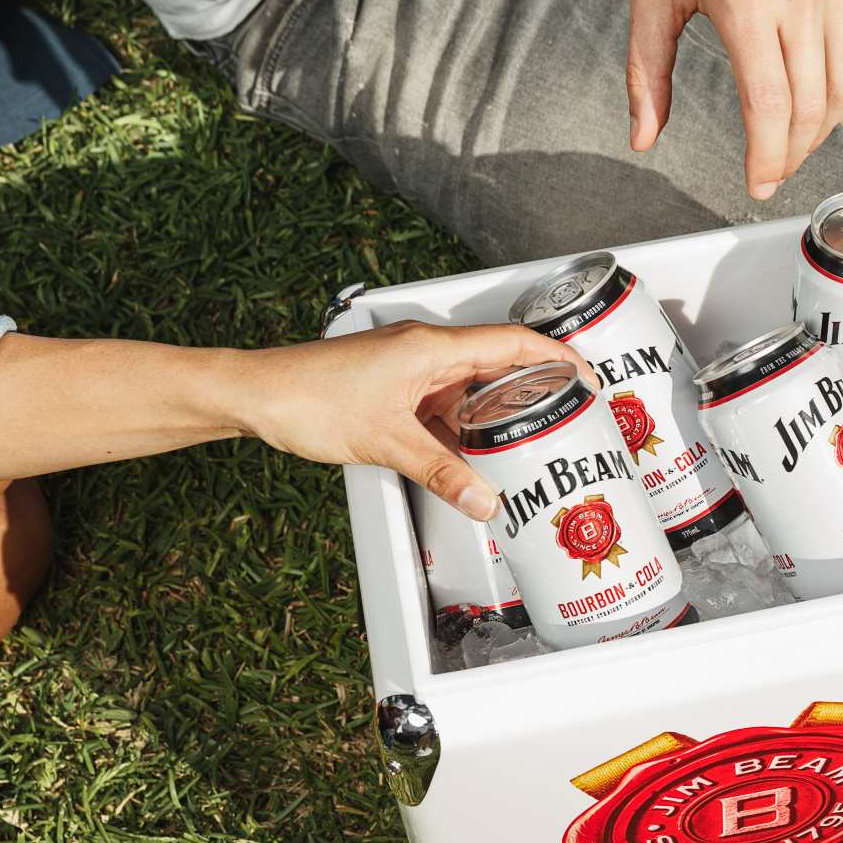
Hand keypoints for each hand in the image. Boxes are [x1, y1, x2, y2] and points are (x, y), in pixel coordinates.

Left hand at [231, 321, 591, 519]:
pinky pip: (441, 403)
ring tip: (524, 442)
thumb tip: (484, 500)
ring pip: (468, 388)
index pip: (513, 343)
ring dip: (494, 413)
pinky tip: (468, 454)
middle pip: (497, 364)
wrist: (254, 394)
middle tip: (565, 416)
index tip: (587, 377)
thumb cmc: (307, 398)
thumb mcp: (387, 442)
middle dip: (533, 390)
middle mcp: (424, 350)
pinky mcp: (391, 385)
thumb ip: (441, 473)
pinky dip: (461, 426)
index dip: (557, 357)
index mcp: (431, 348)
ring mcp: (407, 368)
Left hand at [627, 0, 842, 198]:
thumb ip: (646, 69)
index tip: (759, 182)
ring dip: (825, 126)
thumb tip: (644, 132)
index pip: (770, 105)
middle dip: (793, 152)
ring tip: (799, 135)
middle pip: (812, 105)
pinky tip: (830, 97)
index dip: (768, 158)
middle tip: (776, 165)